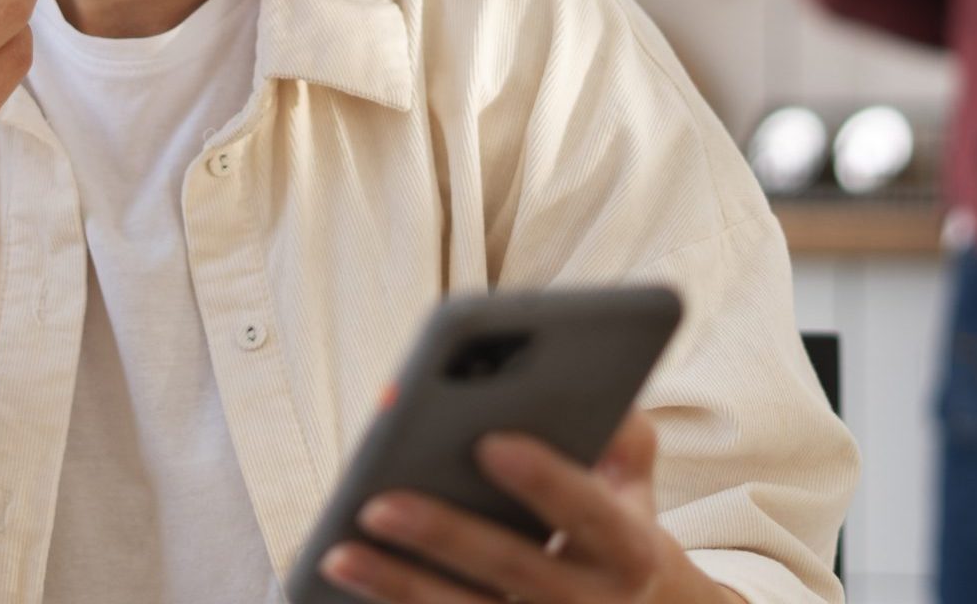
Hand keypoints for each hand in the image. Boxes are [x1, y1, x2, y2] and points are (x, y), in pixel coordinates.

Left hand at [321, 411, 738, 603]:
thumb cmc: (620, 540)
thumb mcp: (636, 493)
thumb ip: (623, 441)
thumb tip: (600, 393)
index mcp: (629, 550)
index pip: (587, 511)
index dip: (544, 479)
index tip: (491, 441)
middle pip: (511, 568)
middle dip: (443, 535)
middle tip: (377, 503)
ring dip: (400, 588)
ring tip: (340, 554)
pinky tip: (349, 591)